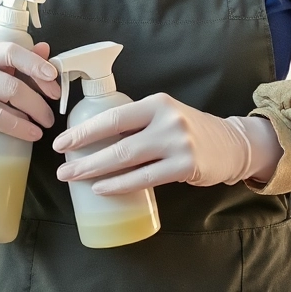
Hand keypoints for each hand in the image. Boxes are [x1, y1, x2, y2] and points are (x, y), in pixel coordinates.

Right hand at [0, 41, 60, 162]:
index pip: (12, 50)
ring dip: (34, 111)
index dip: (36, 63)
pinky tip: (31, 133)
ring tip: (44, 123)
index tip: (53, 77)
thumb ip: (17, 63)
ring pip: (8, 95)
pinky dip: (19, 126)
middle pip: (13, 78)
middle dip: (39, 96)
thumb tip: (45, 49)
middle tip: (51, 111)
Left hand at [52, 92, 282, 194]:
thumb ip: (137, 123)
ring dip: (96, 172)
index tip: (60, 143)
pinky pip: (146, 179)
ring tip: (75, 179)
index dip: (84, 131)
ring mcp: (178, 143)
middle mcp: (167, 119)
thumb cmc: (188, 130)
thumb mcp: (163, 116)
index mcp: (156, 102)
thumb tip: (94, 140)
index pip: (112, 116)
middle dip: (84, 156)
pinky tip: (103, 189)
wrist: (230, 144)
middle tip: (62, 169)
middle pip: (116, 141)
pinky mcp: (186, 166)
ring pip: (128, 160)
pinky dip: (121, 185)